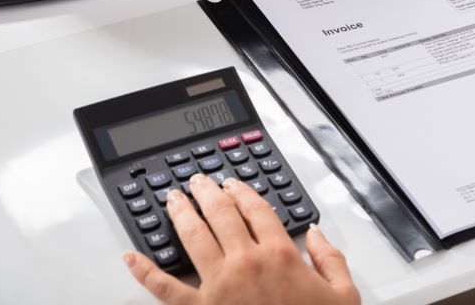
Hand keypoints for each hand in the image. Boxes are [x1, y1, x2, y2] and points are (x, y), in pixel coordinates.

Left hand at [123, 173, 359, 304]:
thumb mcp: (344, 295)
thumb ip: (332, 258)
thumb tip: (317, 234)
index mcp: (281, 255)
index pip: (257, 210)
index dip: (243, 192)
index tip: (234, 183)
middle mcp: (247, 263)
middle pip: (222, 215)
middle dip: (208, 193)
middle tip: (199, 181)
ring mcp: (219, 286)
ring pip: (194, 238)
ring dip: (181, 213)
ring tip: (173, 198)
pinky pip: (165, 289)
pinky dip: (144, 271)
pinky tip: (130, 257)